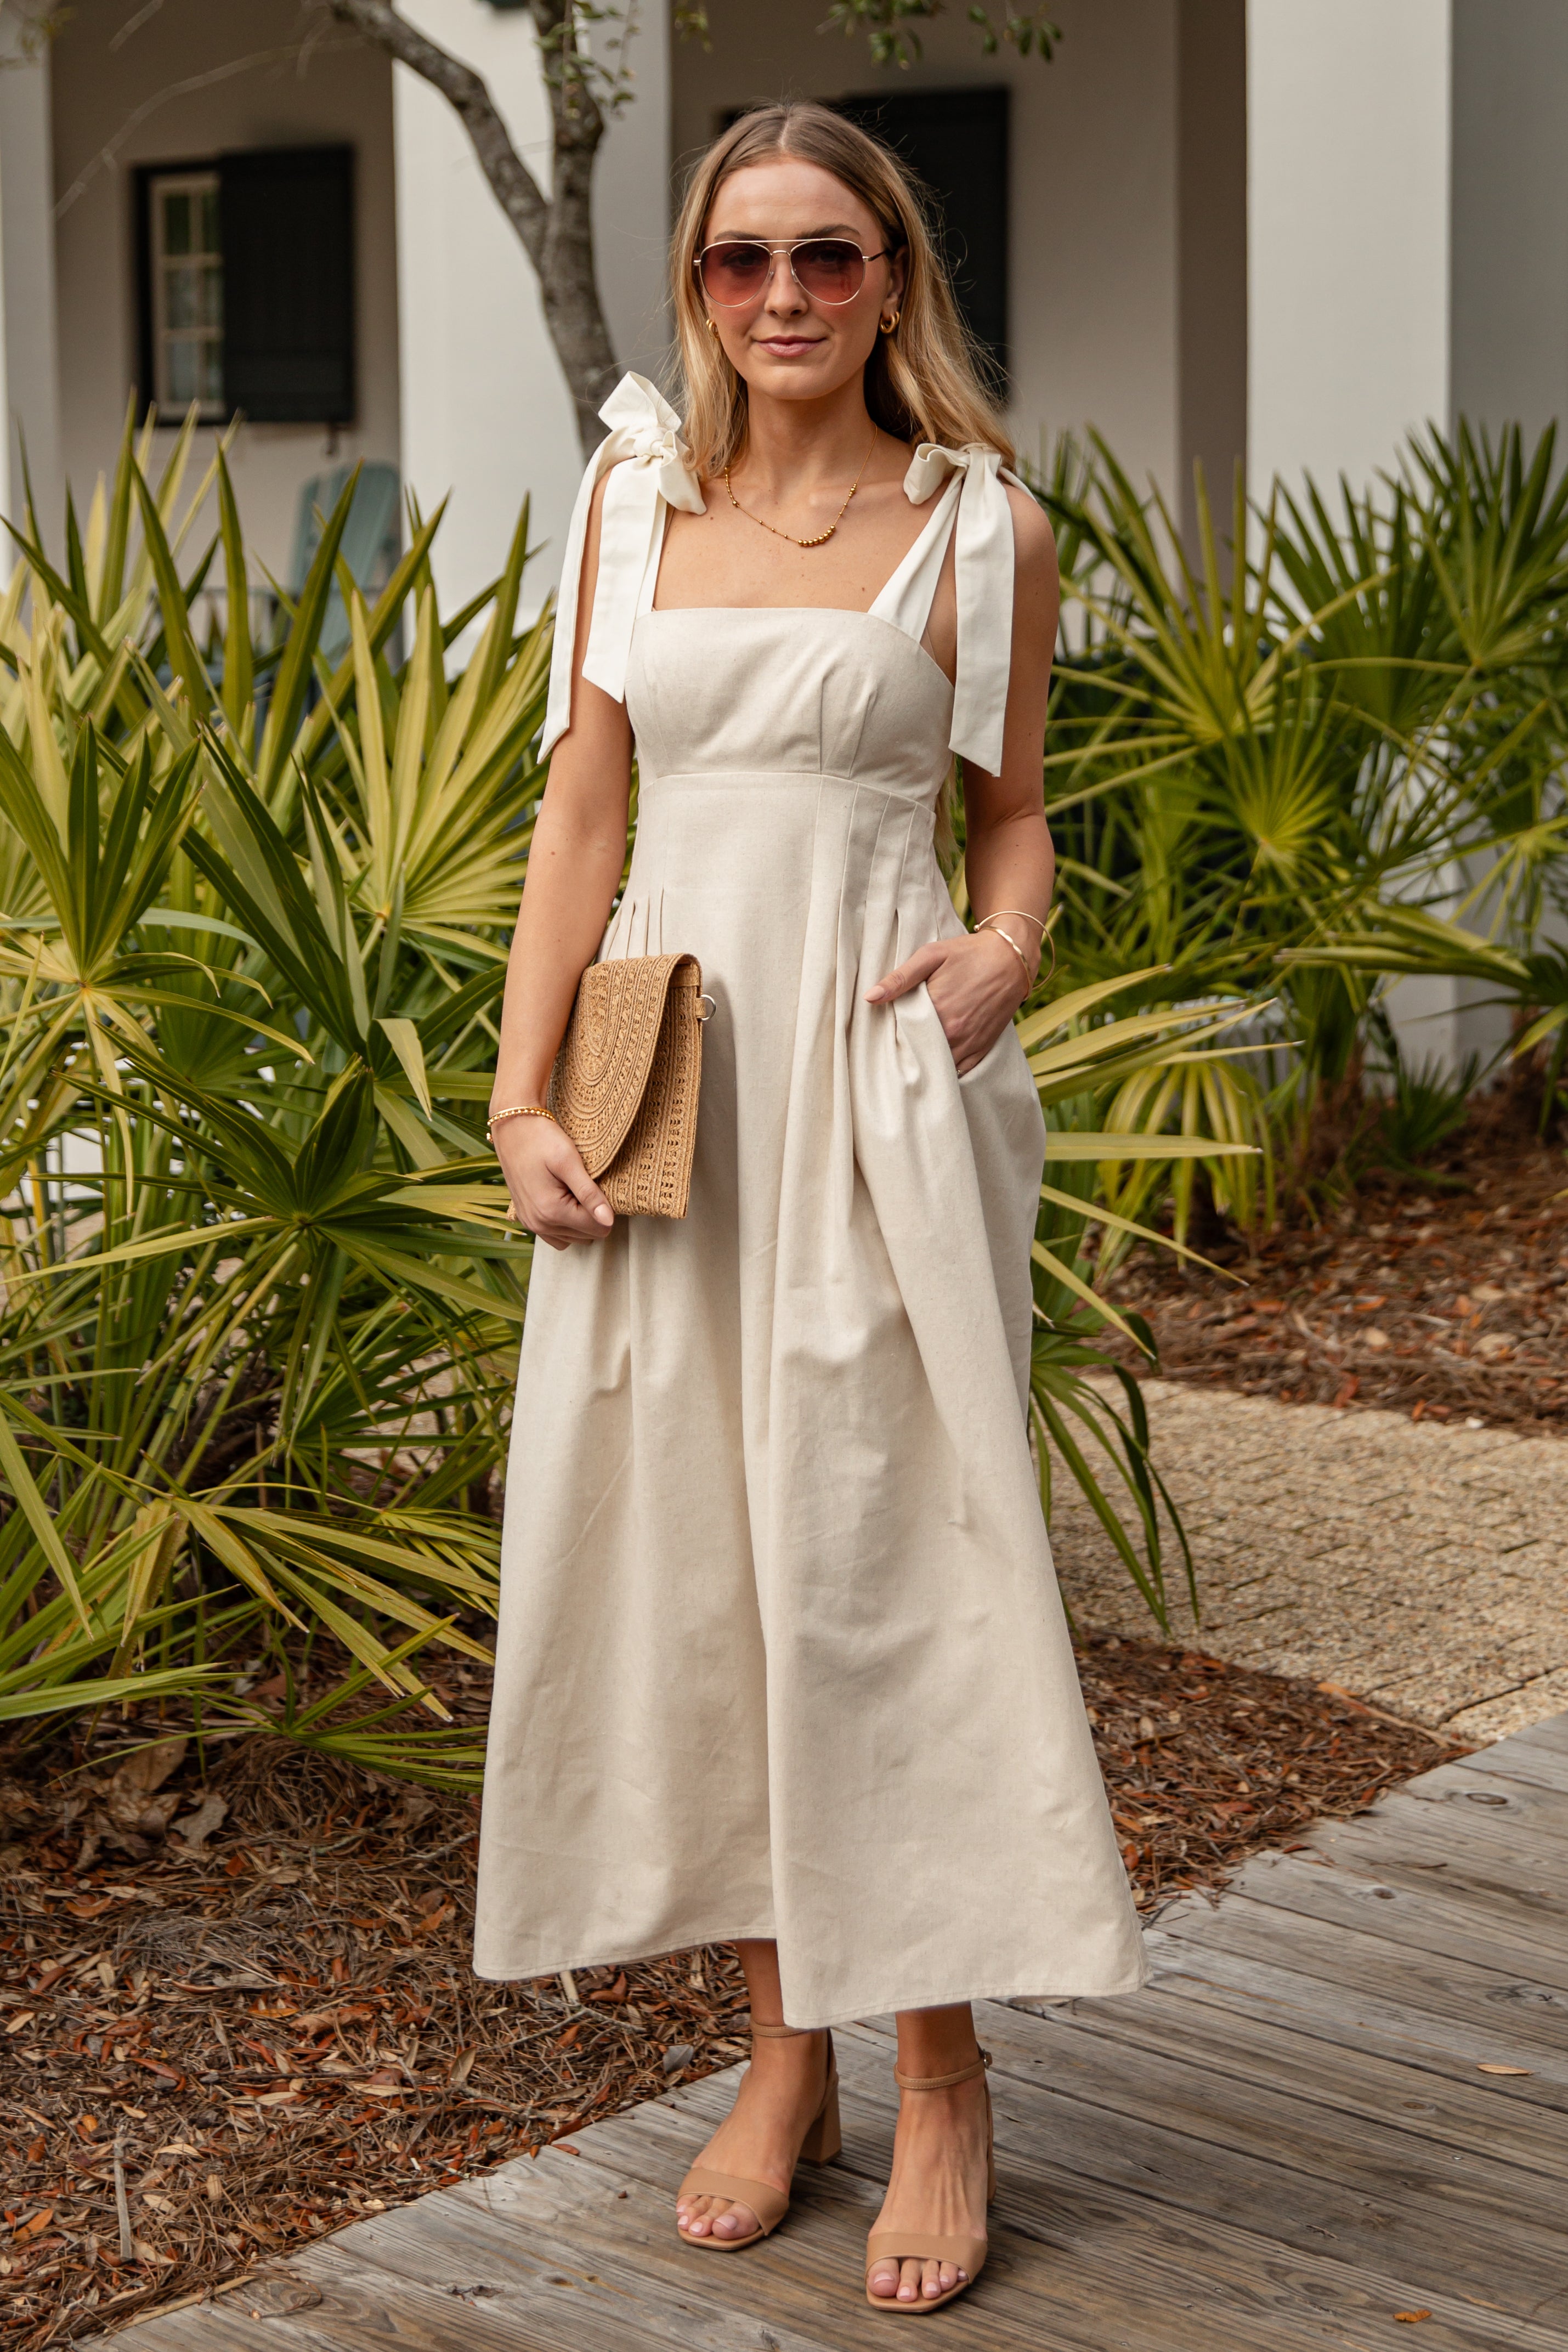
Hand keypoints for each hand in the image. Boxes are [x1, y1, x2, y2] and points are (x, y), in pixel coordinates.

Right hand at [493, 1114, 613, 1248]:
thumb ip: (589, 1194)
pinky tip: (566, 1202)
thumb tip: (609, 1221)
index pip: (597, 1227)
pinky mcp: (526, 1218)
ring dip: (580, 1221)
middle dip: (593, 1215)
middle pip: (587, 1236)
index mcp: (552, 1211)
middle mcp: (539, 1224)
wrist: (512, 1128)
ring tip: (576, 1192)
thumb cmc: (541, 1139)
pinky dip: (565, 1225)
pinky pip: (555, 1236)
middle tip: (587, 1186)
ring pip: (573, 1238)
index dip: (606, 1208)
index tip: (599, 1186)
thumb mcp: (569, 1162)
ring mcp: (531, 1223)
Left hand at [866, 929, 1031, 1073]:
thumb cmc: (968, 953)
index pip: (901, 1036)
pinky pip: (959, 1072)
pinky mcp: (982, 1050)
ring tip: (912, 1057)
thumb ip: (900, 978)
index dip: (891, 1036)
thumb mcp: (931, 956)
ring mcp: (969, 1045)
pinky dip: (946, 1071)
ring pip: (938, 1068)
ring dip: (925, 1064)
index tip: (882, 1034)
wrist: (1011, 959)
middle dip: (905, 1052)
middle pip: (918, 1054)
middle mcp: (954, 1033)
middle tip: (894, 1047)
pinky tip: (934, 1065)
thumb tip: (870, 997)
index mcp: (937, 1011)